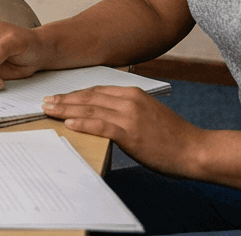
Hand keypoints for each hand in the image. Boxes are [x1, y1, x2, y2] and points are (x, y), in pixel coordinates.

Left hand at [43, 86, 205, 178]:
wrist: (195, 150)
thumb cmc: (173, 136)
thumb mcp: (148, 114)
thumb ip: (127, 110)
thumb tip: (104, 115)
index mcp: (133, 93)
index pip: (96, 90)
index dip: (75, 94)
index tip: (59, 97)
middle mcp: (129, 100)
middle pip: (89, 97)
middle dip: (65, 99)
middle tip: (45, 101)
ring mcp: (129, 116)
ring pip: (90, 109)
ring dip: (66, 109)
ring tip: (48, 110)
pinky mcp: (130, 133)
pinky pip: (100, 125)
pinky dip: (82, 123)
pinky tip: (68, 123)